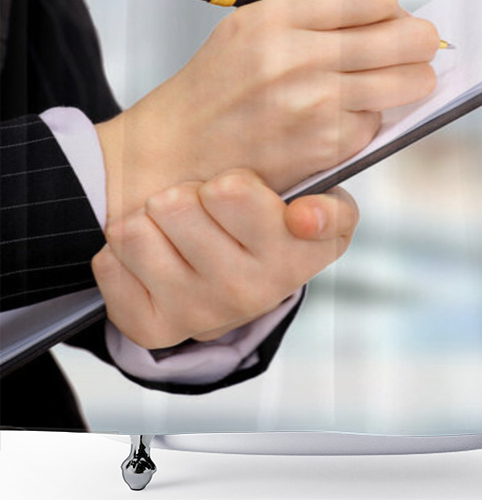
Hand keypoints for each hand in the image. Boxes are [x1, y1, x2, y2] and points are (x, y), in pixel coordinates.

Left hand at [91, 167, 358, 349]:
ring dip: (151, 218)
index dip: (258, 198)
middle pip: (176, 203)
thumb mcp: (321, 208)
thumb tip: (304, 218)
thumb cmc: (270, 223)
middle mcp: (252, 291)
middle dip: (187, 192)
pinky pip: (110, 262)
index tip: (284, 211)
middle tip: (206, 206)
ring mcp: (201, 312)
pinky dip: (125, 250)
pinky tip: (155, 256)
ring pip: (135, 231)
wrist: (232, 273)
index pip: (254, 202)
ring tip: (178, 228)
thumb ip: (332, 207)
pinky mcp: (154, 328)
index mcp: (298, 255)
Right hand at [96, 0, 439, 222]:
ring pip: (410, 82)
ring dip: (405, 83)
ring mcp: (316, 105)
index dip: (391, 6)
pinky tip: (339, 120)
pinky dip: (367, 121)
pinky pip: (379, 123)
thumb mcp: (252, 28)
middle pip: (408, 37)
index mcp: (278, 18)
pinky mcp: (327, 147)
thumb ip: (318, 15)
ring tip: (380, 83)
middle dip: (420, 43)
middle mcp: (298, 58)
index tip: (386, 18)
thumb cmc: (222, 86)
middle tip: (414, 49)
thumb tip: (394, 15)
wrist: (175, 153)